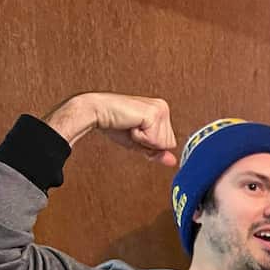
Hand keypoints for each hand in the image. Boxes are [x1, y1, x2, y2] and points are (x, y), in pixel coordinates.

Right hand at [45, 93, 176, 165]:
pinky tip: (130, 124)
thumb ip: (157, 151)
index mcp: (161, 111)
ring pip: (163, 143)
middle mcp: (163, 107)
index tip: (136, 131)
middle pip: (169, 144)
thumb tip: (173, 162)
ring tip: (131, 125)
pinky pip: (154, 140)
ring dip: (143, 139)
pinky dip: (139, 137)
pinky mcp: (153, 113)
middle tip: (133, 129)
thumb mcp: (139, 142)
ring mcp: (160, 109)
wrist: (96, 112)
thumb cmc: (114, 124)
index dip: (151, 144)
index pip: (169, 143)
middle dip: (148, 143)